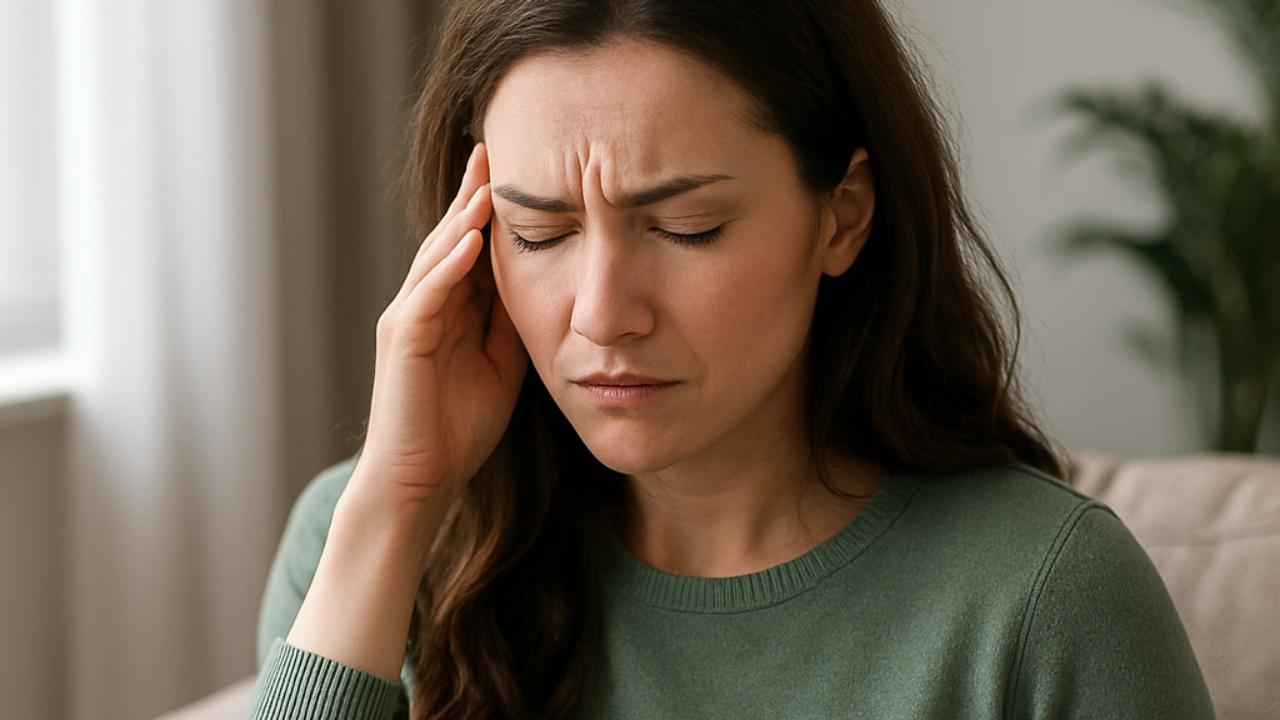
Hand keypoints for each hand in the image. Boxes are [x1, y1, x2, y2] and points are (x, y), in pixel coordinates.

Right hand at [356, 143, 526, 508]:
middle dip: (471, 196)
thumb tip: (542, 287)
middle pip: (450, 239)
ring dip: (462, 219)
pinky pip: (428, 294)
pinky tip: (470, 238)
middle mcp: (424, 306)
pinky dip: (448, 265)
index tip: (517, 174)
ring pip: (436, 258)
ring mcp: (409, 319)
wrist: (422, 479)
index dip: (490, 212)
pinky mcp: (403, 341)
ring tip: (487, 181)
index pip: (471, 249)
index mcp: (448, 311)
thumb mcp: (501, 366)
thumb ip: (511, 325)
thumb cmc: (458, 428)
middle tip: (491, 150)